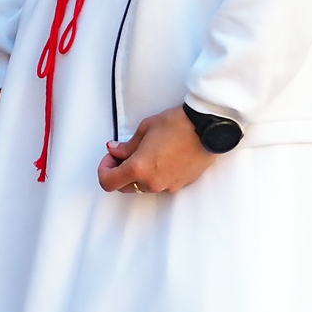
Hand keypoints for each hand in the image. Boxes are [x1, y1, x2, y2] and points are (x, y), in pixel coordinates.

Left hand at [96, 104, 216, 193]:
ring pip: (142, 186)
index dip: (104, 169)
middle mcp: (152, 183)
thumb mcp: (144, 129)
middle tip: (123, 153)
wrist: (207, 128)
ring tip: (144, 152)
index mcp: (139, 169)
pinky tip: (160, 157)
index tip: (110, 157)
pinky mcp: (180, 185)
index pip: (107, 182)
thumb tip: (113, 151)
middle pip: (124, 187)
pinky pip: (159, 184)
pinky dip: (154, 175)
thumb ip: (126, 146)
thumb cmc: (176, 124)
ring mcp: (168, 186)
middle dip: (119, 172)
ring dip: (137, 174)